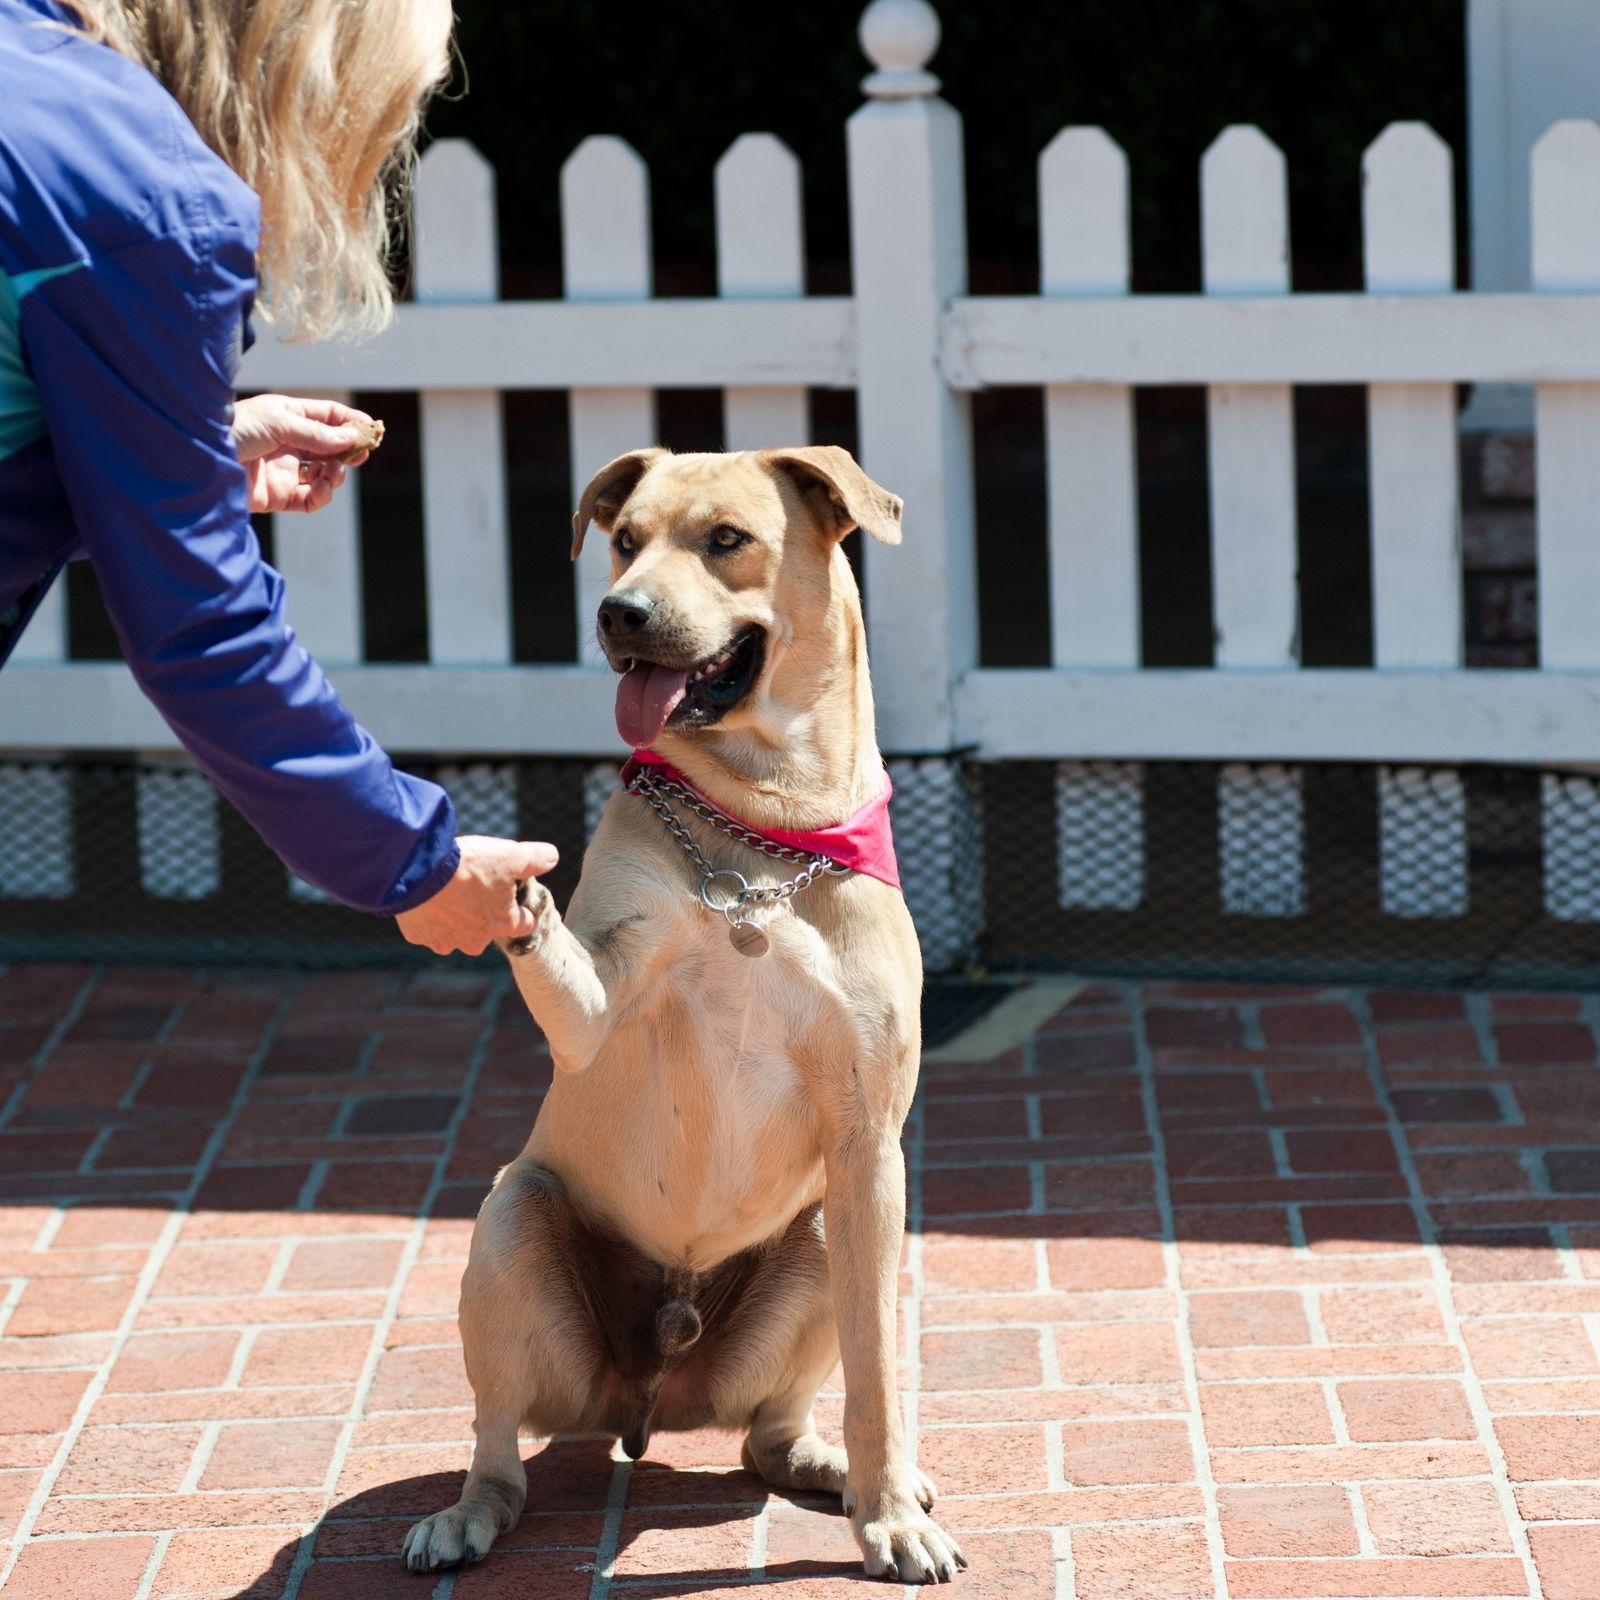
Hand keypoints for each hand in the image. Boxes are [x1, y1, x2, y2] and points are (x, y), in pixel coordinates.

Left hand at [231, 394, 375, 513]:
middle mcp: (288, 442)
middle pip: (330, 446)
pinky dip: (321, 496)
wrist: (197, 459)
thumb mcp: (278, 422)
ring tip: (334, 472)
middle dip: (348, 450)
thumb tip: (352, 437)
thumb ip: (317, 433)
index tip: (371, 430)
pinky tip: (322, 488)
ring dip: (335, 473)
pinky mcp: (277, 496)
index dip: (350, 423)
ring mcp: (283, 469)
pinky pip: (309, 499)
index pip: (327, 416)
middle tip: (362, 454)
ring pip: (323, 474)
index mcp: (287, 416)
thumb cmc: (232, 429)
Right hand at [396, 836, 560, 956]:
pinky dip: (427, 917)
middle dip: (484, 917)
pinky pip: (426, 930)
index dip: (523, 910)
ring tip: (449, 893)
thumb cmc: (467, 865)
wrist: (416, 871)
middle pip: (486, 933)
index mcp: (502, 923)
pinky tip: (425, 897)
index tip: (516, 897)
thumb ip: (536, 858)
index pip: (524, 924)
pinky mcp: (418, 936)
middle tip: (476, 891)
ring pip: (455, 935)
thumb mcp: (510, 855)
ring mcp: (444, 941)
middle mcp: (474, 940)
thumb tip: (552, 857)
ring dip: (454, 920)